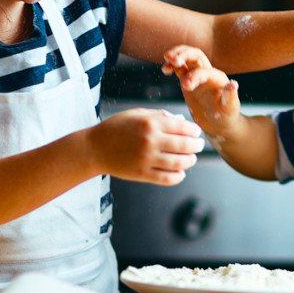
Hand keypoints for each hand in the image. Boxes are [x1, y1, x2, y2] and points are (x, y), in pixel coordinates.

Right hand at [88, 108, 204, 184]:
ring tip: (191, 159)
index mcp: (150, 123)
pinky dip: (178, 176)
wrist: (94, 148)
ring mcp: (146, 159)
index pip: (183, 127)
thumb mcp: (136, 114)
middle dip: (197, 146)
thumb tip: (181, 121)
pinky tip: (180, 172)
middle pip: (185, 146)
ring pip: (179, 163)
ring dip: (190, 161)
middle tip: (199, 145)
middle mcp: (150, 141)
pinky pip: (167, 178)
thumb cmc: (116, 128)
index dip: (194, 131)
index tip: (196, 132)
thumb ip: (159, 116)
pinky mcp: (142, 174)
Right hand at [162, 45, 241, 138]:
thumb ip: (230, 96)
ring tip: (167, 58)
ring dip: (177, 55)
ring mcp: (197, 75)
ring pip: (187, 58)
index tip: (185, 85)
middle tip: (173, 59)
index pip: (205, 71)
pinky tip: (165, 69)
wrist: (219, 122)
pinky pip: (179, 68)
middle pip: (196, 55)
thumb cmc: (226, 116)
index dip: (195, 75)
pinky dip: (172, 65)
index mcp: (218, 78)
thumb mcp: (230, 108)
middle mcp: (208, 73)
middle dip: (185, 54)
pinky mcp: (188, 80)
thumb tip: (233, 84)